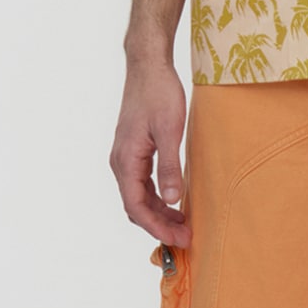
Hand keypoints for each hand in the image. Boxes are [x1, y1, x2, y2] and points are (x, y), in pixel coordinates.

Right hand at [109, 56, 190, 246]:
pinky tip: (176, 202)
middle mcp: (121, 162)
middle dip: (160, 225)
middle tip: (186, 238)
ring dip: (160, 213)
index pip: (136, 206)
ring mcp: (126, 157)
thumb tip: (173, 200)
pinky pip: (143, 183)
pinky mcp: (135, 151)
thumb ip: (170, 167)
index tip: (177, 240)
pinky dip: (158, 198)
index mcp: (126, 160)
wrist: (149, 67)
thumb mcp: (169, 131)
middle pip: (136, 206)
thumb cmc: (159, 94)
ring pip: (139, 196)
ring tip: (184, 225)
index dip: (156, 227)